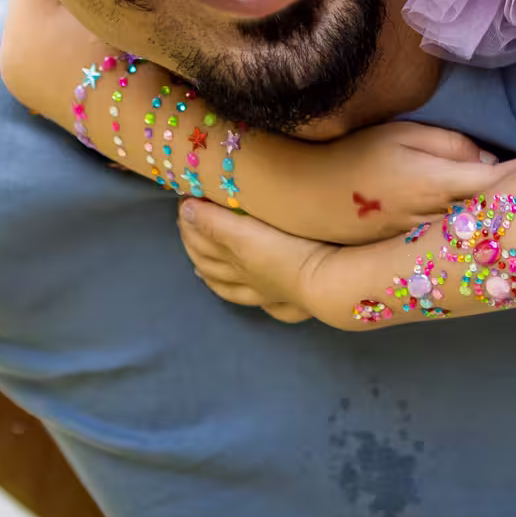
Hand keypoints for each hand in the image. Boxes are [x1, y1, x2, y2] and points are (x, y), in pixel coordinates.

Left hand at [177, 199, 328, 323]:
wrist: (331, 285)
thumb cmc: (290, 254)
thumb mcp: (247, 234)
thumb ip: (215, 224)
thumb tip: (186, 211)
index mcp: (239, 262)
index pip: (207, 245)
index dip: (193, 227)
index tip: (184, 207)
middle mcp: (250, 282)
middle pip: (216, 269)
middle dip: (197, 251)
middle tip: (188, 232)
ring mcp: (273, 296)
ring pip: (236, 290)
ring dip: (217, 279)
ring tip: (203, 272)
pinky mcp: (297, 305)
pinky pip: (276, 309)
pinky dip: (264, 305)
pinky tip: (265, 304)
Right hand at [244, 121, 515, 244]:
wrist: (309, 200)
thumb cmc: (356, 158)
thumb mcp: (403, 135)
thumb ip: (453, 145)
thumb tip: (492, 160)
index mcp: (438, 186)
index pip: (502, 184)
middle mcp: (440, 222)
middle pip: (500, 220)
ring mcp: (429, 245)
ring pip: (485, 242)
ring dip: (513, 232)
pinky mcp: (418, 258)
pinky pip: (463, 253)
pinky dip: (486, 246)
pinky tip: (507, 243)